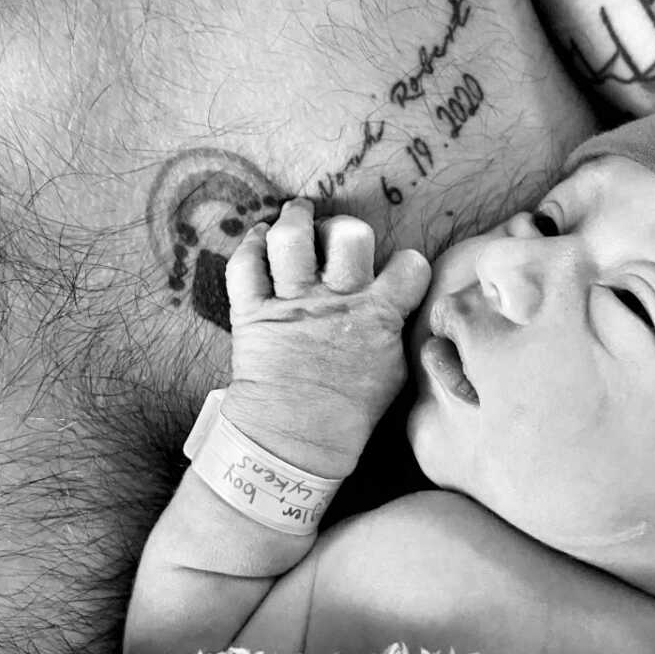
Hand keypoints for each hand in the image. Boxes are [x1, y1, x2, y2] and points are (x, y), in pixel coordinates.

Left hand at [222, 198, 431, 479]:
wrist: (295, 439)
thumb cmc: (351, 408)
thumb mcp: (394, 372)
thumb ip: (399, 330)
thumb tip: (408, 307)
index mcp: (379, 315)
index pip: (409, 264)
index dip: (406, 263)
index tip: (397, 272)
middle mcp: (336, 301)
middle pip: (350, 235)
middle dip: (346, 229)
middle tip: (336, 237)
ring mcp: (292, 303)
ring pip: (291, 238)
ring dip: (295, 219)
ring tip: (297, 215)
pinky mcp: (252, 311)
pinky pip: (245, 263)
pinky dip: (250, 246)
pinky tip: (260, 242)